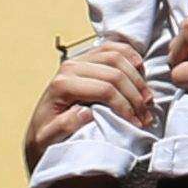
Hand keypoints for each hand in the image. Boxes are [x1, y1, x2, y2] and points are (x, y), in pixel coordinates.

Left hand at [28, 36, 155, 163]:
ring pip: (117, 56)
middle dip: (135, 94)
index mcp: (62, 85)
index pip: (105, 89)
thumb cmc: (46, 136)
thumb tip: (86, 112)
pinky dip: (130, 57)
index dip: (125, 105)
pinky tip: (140, 73)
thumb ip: (64, 127)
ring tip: (147, 100)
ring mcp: (79, 59)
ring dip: (137, 78)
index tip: (136, 123)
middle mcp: (70, 67)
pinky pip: (113, 48)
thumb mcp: (48, 139)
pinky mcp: (87, 58)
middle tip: (146, 115)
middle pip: (115, 72)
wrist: (41, 128)